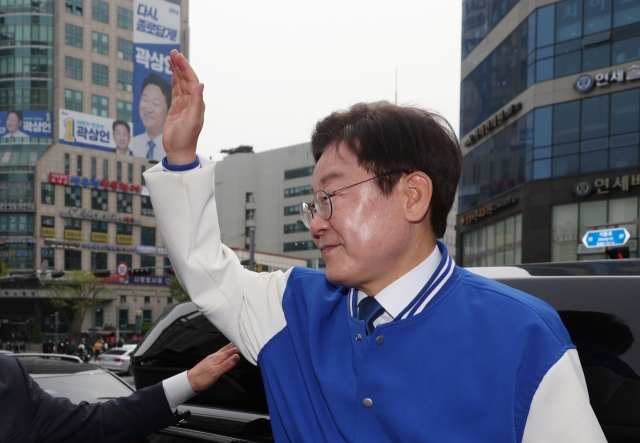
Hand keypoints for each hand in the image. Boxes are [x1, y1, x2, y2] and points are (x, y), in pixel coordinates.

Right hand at [163, 49, 204, 164]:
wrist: (179, 151)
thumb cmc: (186, 139)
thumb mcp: (192, 121)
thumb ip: (196, 103)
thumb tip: (200, 85)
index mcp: (196, 103)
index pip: (191, 80)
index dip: (184, 67)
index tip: (177, 56)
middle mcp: (191, 102)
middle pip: (185, 79)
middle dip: (180, 65)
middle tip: (172, 52)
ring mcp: (184, 105)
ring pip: (180, 83)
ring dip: (176, 71)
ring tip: (171, 58)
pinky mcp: (177, 109)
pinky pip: (176, 91)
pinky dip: (174, 81)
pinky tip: (172, 74)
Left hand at [187, 343, 240, 392]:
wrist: (189, 382)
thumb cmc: (201, 378)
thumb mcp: (216, 373)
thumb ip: (227, 364)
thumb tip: (237, 356)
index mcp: (218, 358)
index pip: (232, 350)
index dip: (240, 347)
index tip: (247, 344)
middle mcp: (215, 356)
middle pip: (228, 348)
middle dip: (236, 344)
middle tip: (243, 340)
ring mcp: (212, 358)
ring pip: (224, 350)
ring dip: (231, 346)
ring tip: (236, 343)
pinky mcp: (209, 361)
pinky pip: (220, 353)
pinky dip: (226, 351)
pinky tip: (225, 352)